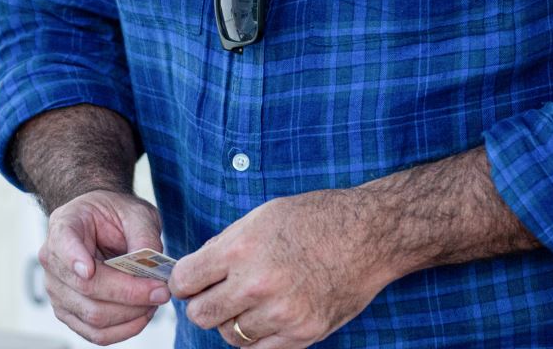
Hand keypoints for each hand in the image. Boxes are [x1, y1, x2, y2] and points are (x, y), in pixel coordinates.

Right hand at [38, 189, 169, 344]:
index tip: (89, 270)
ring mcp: (58, 290)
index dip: (73, 258)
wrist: (102, 223)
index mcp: (65, 224)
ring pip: (92, 316)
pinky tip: (143, 315)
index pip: (63, 243)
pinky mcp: (69, 313)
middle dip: (129, 293)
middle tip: (161, 290)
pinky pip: (95, 333)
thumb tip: (152, 268)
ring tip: (155, 301)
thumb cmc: (115, 215)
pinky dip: (123, 329)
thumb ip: (144, 235)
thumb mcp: (136, 212)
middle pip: (86, 288)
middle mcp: (53, 260)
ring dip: (130, 314)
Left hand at [171, 190, 394, 348]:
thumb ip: (225, 245)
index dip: (183, 282)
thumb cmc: (316, 219)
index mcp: (241, 249)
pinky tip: (267, 316)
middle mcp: (257, 284)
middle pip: (201, 314)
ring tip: (250, 302)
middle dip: (203, 304)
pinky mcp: (302, 334)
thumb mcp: (263, 216)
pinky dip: (256, 337)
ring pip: (229, 335)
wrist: (368, 235)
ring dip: (232, 321)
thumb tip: (196, 271)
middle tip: (217, 294)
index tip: (190, 282)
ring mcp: (281, 313)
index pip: (184, 281)